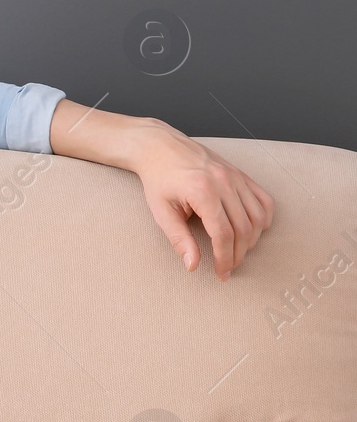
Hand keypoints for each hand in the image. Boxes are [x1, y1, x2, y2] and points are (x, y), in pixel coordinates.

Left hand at [130, 121, 274, 281]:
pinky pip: (264, 200)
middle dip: (238, 254)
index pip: (223, 234)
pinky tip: (252, 231)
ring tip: (237, 252)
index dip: (224, 258)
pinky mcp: (241, 174)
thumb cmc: (158, 180)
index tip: (221, 273)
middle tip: (228, 268)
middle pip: (243, 228)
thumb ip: (179, 239)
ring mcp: (236, 176)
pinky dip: (263, 219)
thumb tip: (193, 266)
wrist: (161, 148)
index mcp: (203, 191)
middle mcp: (224, 182)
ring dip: (252, 240)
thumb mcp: (161, 212)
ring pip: (258, 216)